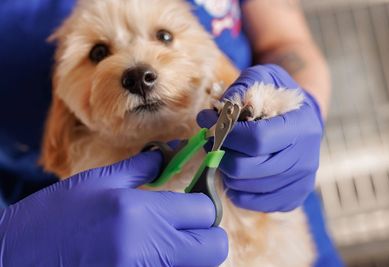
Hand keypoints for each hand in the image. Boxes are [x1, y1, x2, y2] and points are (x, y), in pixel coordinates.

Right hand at [0, 151, 227, 265]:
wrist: (15, 259)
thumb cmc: (53, 217)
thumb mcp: (95, 183)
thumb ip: (139, 169)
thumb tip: (166, 155)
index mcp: (140, 212)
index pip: (204, 211)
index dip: (203, 204)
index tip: (194, 200)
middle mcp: (148, 248)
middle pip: (213, 248)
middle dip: (207, 235)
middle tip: (187, 225)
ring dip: (192, 254)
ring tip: (169, 239)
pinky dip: (173, 265)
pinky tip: (153, 253)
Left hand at [197, 64, 322, 211]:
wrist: (304, 119)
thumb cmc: (280, 97)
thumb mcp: (264, 78)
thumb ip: (239, 89)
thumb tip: (210, 116)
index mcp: (302, 126)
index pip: (257, 139)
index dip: (228, 134)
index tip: (214, 125)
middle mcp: (306, 158)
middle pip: (246, 168)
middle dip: (222, 154)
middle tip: (216, 142)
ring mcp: (300, 182)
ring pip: (245, 187)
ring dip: (227, 170)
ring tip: (228, 153)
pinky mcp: (293, 199)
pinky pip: (253, 203)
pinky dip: (237, 189)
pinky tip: (239, 172)